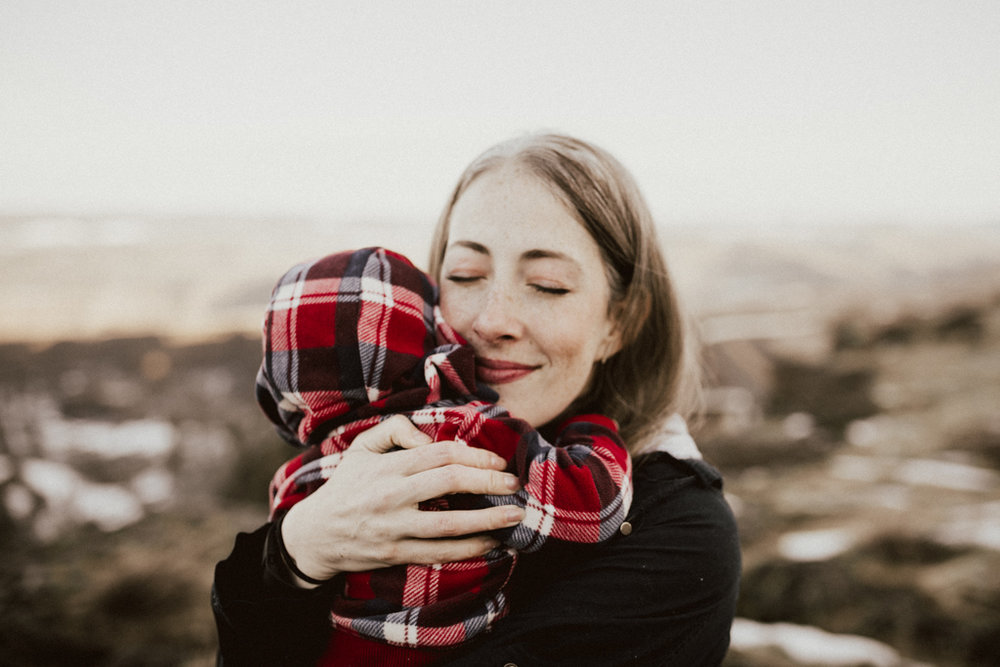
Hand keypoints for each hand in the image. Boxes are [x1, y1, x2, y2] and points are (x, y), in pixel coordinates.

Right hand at [280, 415, 524, 586]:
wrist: (315, 534)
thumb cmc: (347, 486)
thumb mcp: (362, 447)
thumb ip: (396, 430)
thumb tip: (430, 438)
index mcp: (389, 466)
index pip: (441, 455)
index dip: (475, 457)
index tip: (498, 463)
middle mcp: (393, 495)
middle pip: (449, 483)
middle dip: (488, 483)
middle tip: (514, 485)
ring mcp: (395, 528)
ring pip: (449, 523)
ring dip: (488, 520)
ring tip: (515, 516)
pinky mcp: (396, 554)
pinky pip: (440, 553)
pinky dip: (469, 549)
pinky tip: (492, 543)